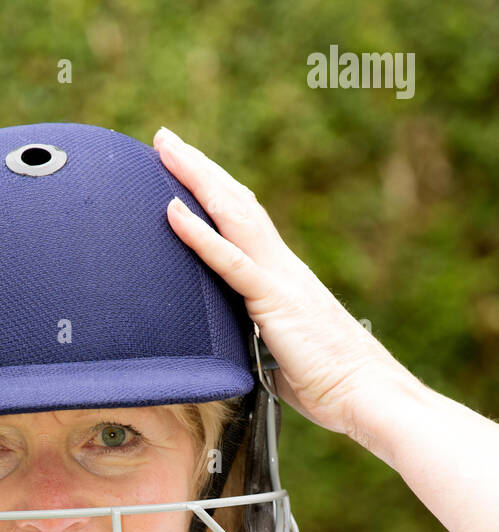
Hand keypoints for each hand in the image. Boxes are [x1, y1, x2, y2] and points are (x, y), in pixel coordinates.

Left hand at [153, 126, 407, 435]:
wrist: (365, 393)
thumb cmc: (327, 383)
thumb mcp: (279, 354)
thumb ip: (255, 339)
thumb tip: (232, 347)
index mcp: (282, 277)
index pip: (243, 222)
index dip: (215, 191)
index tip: (186, 167)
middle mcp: (281, 266)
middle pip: (235, 202)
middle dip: (199, 168)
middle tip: (165, 138)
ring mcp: (279, 279)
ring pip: (232, 215)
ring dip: (196, 178)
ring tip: (165, 148)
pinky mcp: (274, 301)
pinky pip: (231, 262)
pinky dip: (199, 235)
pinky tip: (173, 210)